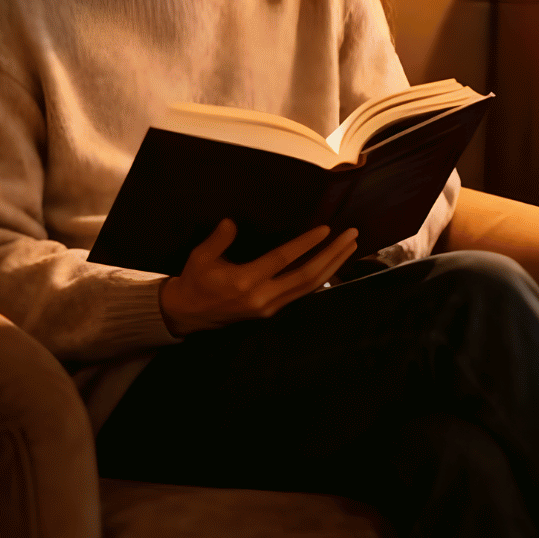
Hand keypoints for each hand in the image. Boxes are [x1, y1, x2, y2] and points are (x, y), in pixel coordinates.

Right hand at [159, 220, 359, 336]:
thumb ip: (218, 239)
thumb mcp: (200, 257)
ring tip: (350, 245)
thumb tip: (232, 222)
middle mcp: (262, 297)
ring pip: (310, 286)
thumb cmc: (195, 281)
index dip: (306, 244)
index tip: (326, 229)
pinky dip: (321, 277)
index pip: (283, 260)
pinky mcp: (273, 311)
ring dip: (333, 265)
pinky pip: (303, 293)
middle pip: (307, 275)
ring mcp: (270, 307)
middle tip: (351, 235)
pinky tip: (333, 263)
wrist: (187, 315)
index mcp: (244, 281)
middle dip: (332, 254)